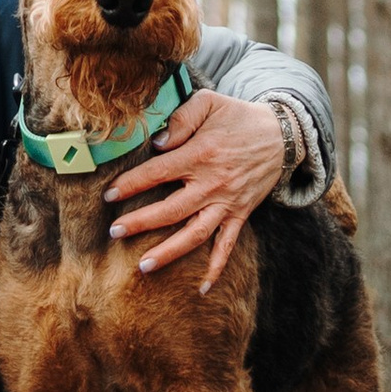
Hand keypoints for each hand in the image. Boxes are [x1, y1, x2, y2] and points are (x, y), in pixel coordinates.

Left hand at [105, 89, 287, 291]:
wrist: (281, 134)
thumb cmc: (237, 117)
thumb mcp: (209, 103)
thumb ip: (181, 118)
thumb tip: (158, 142)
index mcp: (200, 154)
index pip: (158, 173)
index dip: (131, 184)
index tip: (109, 196)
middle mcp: (212, 183)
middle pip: (171, 209)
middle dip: (140, 222)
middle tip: (114, 232)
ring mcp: (227, 203)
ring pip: (195, 234)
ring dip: (169, 252)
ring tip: (143, 266)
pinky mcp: (240, 214)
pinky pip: (228, 246)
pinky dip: (217, 268)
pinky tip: (202, 288)